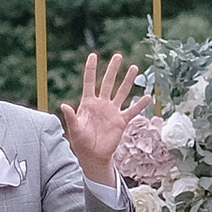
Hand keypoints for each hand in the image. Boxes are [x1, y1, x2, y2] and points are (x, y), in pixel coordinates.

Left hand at [57, 48, 141, 185]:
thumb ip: (71, 117)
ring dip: (128, 81)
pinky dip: (140, 105)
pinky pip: (132, 111)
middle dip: (113, 69)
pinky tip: (148, 96)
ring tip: (134, 68)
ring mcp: (112, 112)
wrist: (93, 156)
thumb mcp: (75, 128)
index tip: (93, 55)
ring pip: (122, 92)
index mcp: (88, 103)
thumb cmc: (81, 142)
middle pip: (108, 82)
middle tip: (118, 56)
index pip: (90, 82)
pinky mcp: (121, 121)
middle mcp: (101, 104)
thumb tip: (63, 105)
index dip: (91, 69)